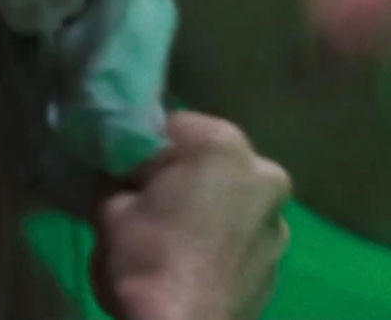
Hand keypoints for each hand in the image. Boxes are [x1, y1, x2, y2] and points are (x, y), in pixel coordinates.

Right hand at [88, 112, 291, 319]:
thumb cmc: (145, 259)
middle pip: (212, 163)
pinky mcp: (280, 261)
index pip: (173, 128)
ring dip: (209, 209)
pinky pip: (243, 236)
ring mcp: (279, 220)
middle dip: (184, 177)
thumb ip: (120, 177)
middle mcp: (263, 173)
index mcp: (222, 146)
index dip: (144, 150)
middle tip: (150, 204)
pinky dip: (223, 241)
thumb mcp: (111, 206)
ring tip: (176, 238)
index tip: (126, 175)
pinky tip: (196, 262)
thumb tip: (120, 173)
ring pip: (232, 200)